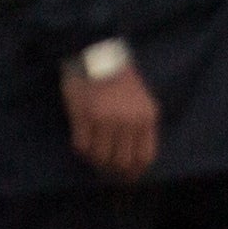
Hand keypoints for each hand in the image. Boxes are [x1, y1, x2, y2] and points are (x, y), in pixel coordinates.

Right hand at [67, 55, 159, 183]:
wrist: (95, 51)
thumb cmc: (118, 76)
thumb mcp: (140, 100)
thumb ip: (140, 125)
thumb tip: (132, 157)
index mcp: (146, 118)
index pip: (144, 157)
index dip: (135, 171)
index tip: (127, 176)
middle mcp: (128, 121)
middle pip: (122, 161)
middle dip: (113, 170)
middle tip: (105, 170)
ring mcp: (105, 119)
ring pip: (101, 156)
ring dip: (95, 161)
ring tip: (92, 157)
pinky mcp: (83, 115)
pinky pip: (82, 145)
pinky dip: (81, 150)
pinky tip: (80, 143)